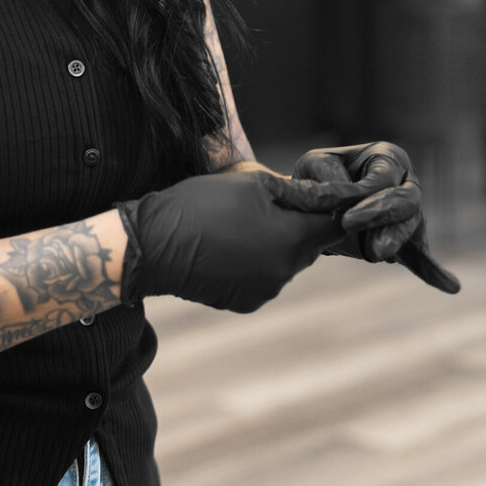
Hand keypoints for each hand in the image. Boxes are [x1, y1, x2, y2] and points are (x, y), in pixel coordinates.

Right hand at [116, 166, 377, 313]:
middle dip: (297, 227)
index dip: (328, 210)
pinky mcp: (246, 302)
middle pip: (309, 246)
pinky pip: (264, 279)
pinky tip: (228, 249)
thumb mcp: (252, 182)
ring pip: (286, 263)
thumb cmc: (201, 204)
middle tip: (266, 208)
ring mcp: (266, 291)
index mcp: (292, 240)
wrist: (152, 244)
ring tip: (240, 227)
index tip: (314, 199)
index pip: (333, 226)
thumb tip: (328, 197)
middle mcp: (285, 272)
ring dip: (275, 246)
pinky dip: (255, 265)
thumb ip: (297, 192)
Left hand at [285, 142, 460, 294]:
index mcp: (387, 159)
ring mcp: (410, 214)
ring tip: (377, 255)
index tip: (345, 218)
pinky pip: (421, 257)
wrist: (316, 202)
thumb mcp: (316, 165)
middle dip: (385, 219)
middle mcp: (406, 184)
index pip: (384, 178)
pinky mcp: (407, 242)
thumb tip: (334, 200)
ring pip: (412, 227)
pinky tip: (450, 286)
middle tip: (359, 234)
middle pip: (407, 201)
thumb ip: (326, 177)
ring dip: (396, 241)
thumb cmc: (319, 175)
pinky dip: (433, 271)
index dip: (365, 197)